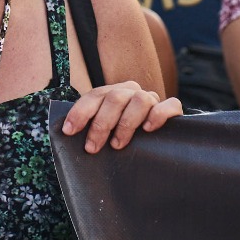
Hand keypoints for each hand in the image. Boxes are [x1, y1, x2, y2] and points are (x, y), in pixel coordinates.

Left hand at [61, 82, 180, 152]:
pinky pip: (169, 105)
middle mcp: (132, 91)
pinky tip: (148, 129)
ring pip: (140, 100)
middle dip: (101, 124)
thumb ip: (91, 127)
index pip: (94, 95)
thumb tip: (67, 134)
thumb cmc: (122, 137)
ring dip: (126, 124)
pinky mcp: (172, 109)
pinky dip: (158, 115)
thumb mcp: (104, 130)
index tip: (70, 131)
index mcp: (113, 92)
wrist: (157, 138)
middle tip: (92, 147)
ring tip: (117, 144)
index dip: (80, 112)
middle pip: (115, 98)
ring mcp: (152, 98)